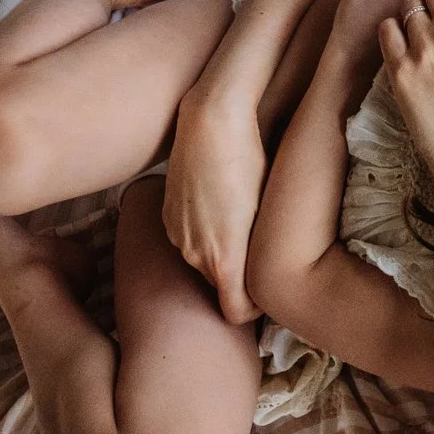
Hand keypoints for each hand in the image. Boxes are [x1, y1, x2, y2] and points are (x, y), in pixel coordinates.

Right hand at [163, 90, 269, 322]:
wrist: (210, 122)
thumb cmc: (249, 160)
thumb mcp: (265, 209)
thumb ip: (260, 251)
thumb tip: (266, 273)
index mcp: (223, 259)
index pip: (235, 311)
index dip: (254, 307)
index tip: (267, 287)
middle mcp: (194, 255)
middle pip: (219, 285)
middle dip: (238, 277)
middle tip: (259, 249)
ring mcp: (176, 235)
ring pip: (203, 262)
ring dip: (220, 253)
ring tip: (241, 223)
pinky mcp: (166, 216)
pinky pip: (189, 240)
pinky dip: (204, 234)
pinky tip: (219, 208)